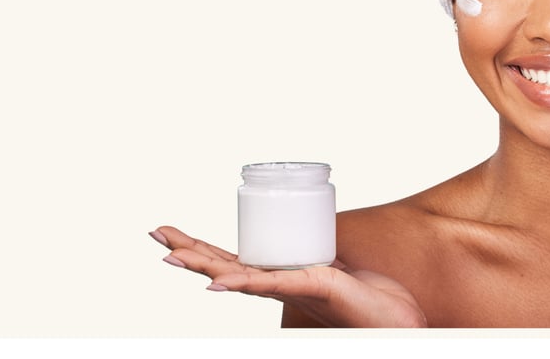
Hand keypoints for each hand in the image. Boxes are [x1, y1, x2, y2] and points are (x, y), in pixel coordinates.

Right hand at [149, 225, 426, 327]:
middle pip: (222, 265)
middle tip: (154, 233)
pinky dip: (244, 282)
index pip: (228, 260)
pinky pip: (272, 284)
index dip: (198, 248)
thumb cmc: (368, 297)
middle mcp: (277, 284)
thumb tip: (306, 230)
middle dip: (186, 250)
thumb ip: (314, 256)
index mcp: (276, 276)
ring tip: (171, 256)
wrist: (395, 318)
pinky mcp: (311, 286)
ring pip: (237, 275)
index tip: (169, 234)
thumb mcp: (331, 268)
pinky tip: (218, 283)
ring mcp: (290, 287)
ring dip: (202, 266)